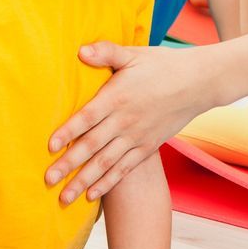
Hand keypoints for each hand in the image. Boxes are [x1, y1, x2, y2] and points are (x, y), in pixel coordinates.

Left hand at [46, 42, 218, 205]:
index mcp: (117, 98)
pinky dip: (107, 183)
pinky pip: (124, 169)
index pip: (87, 118)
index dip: (68, 133)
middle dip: (68, 165)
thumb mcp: (133, 54)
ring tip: (64, 197)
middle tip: (48, 179)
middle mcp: (125, 122)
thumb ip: (106, 52)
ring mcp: (137, 137)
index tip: (50, 147)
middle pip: (92, 146)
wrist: (199, 83)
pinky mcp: (147, 147)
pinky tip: (91, 195)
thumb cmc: (162, 65)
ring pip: (106, 163)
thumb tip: (80, 51)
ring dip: (83, 181)